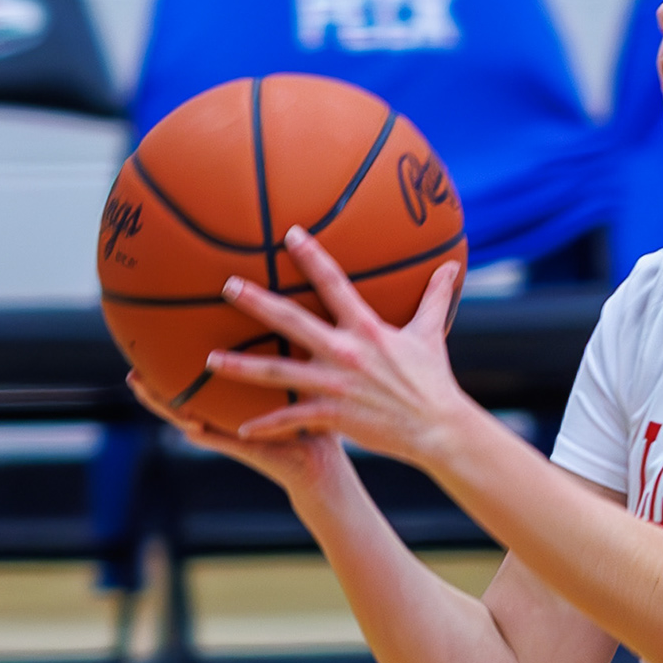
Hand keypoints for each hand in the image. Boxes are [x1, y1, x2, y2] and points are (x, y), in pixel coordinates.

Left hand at [178, 236, 473, 475]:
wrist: (439, 427)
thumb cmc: (434, 381)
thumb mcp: (432, 334)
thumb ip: (435, 297)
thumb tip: (451, 267)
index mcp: (367, 328)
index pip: (334, 283)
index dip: (312, 256)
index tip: (289, 234)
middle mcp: (346, 352)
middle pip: (293, 321)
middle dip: (258, 302)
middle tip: (227, 286)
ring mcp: (336, 384)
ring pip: (279, 372)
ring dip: (242, 366)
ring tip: (210, 359)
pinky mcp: (334, 414)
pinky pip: (292, 418)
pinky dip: (267, 424)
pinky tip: (240, 428)